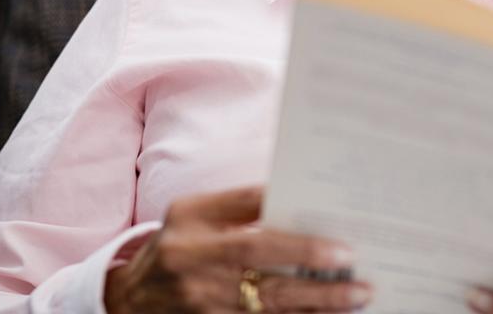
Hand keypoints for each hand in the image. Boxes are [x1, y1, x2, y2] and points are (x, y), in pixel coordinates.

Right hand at [104, 186, 372, 312]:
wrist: (132, 298)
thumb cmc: (173, 243)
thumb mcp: (193, 211)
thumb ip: (239, 201)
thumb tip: (289, 191)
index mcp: (194, 241)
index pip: (253, 244)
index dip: (298, 248)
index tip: (341, 250)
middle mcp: (199, 279)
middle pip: (269, 287)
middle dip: (319, 289)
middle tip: (360, 286)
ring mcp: (207, 312)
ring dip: (316, 310)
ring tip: (355, 301)